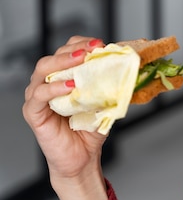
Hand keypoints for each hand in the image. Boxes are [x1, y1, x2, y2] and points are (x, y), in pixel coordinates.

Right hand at [23, 36, 108, 199]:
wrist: (83, 156)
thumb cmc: (91, 127)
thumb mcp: (105, 99)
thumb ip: (111, 83)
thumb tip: (131, 66)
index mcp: (64, 75)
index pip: (68, 50)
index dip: (82, 43)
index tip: (100, 43)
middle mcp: (48, 82)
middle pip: (54, 56)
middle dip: (72, 50)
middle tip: (90, 50)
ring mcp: (38, 96)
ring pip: (43, 70)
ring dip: (62, 63)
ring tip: (80, 61)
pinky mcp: (33, 112)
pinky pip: (38, 95)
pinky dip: (53, 88)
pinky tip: (69, 86)